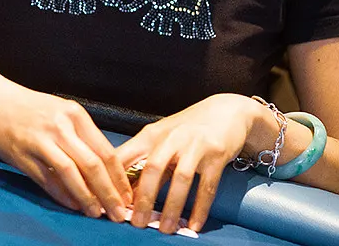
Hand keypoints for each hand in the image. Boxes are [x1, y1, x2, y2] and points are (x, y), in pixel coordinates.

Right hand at [0, 63, 132, 221]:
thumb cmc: (27, 107)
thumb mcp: (59, 112)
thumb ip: (80, 136)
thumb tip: (103, 170)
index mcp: (74, 114)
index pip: (105, 151)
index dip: (119, 178)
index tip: (128, 196)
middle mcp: (60, 125)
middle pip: (93, 165)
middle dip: (109, 193)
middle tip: (119, 213)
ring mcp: (40, 139)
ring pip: (72, 174)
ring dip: (87, 198)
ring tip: (96, 213)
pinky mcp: (21, 153)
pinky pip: (47, 180)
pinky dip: (62, 196)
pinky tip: (72, 205)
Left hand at [112, 93, 262, 233]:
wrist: (227, 110)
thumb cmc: (189, 127)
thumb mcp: (162, 137)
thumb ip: (145, 158)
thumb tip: (126, 190)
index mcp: (152, 134)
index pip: (127, 155)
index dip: (116, 179)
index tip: (111, 201)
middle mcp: (172, 138)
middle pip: (152, 168)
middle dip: (144, 198)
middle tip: (138, 222)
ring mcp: (195, 146)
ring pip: (180, 179)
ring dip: (172, 207)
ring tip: (166, 228)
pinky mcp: (217, 155)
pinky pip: (207, 186)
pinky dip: (200, 208)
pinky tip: (194, 224)